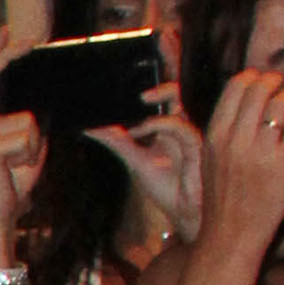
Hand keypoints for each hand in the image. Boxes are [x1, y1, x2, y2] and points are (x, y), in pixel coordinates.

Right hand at [0, 27, 43, 263]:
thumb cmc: (12, 179)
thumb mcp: (29, 144)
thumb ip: (32, 121)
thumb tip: (46, 102)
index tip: (6, 30)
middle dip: (9, 55)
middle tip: (30, 40)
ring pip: (28, 119)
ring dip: (35, 144)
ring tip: (21, 162)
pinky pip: (26, 135)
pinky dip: (30, 154)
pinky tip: (16, 168)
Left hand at [98, 80, 204, 244]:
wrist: (184, 214)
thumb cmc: (165, 186)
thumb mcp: (133, 159)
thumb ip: (116, 140)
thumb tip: (88, 126)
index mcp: (167, 124)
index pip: (160, 94)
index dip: (150, 77)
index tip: (124, 71)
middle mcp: (179, 125)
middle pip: (172, 90)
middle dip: (156, 79)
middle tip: (132, 84)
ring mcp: (188, 134)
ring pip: (177, 102)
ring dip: (158, 95)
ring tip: (138, 99)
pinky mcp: (196, 148)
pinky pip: (182, 127)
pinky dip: (160, 124)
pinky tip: (140, 130)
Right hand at [198, 61, 283, 262]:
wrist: (230, 237)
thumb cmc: (223, 199)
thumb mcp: (211, 159)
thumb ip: (227, 129)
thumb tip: (252, 98)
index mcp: (216, 135)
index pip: (238, 85)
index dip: (257, 78)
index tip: (268, 86)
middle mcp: (236, 141)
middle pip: (261, 87)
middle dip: (279, 84)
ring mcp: (260, 154)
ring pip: (281, 103)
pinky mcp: (282, 168)